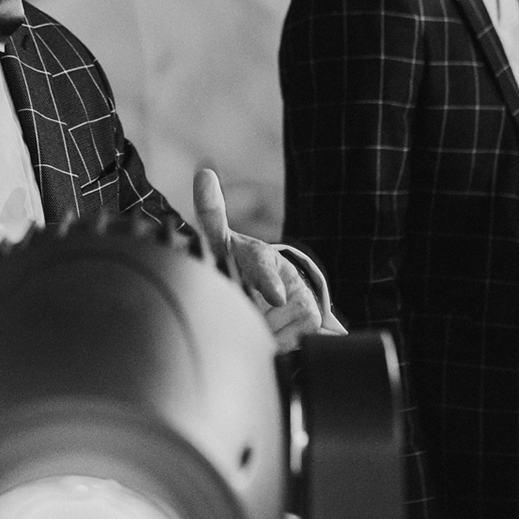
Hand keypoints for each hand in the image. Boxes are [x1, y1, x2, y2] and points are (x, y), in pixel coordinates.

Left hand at [193, 168, 322, 350]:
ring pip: (270, 333)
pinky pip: (285, 345)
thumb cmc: (244, 264)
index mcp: (261, 257)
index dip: (268, 283)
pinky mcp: (315, 323)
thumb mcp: (224, 243)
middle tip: (240, 309)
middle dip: (243, 318)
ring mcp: (304, 301)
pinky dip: (274, 344)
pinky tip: (272, 329)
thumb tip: (203, 173)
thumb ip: (211, 212)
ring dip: (256, 332)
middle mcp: (288, 276)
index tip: (276, 295)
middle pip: (258, 314)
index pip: (263, 269)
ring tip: (256, 315)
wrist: (278, 288)